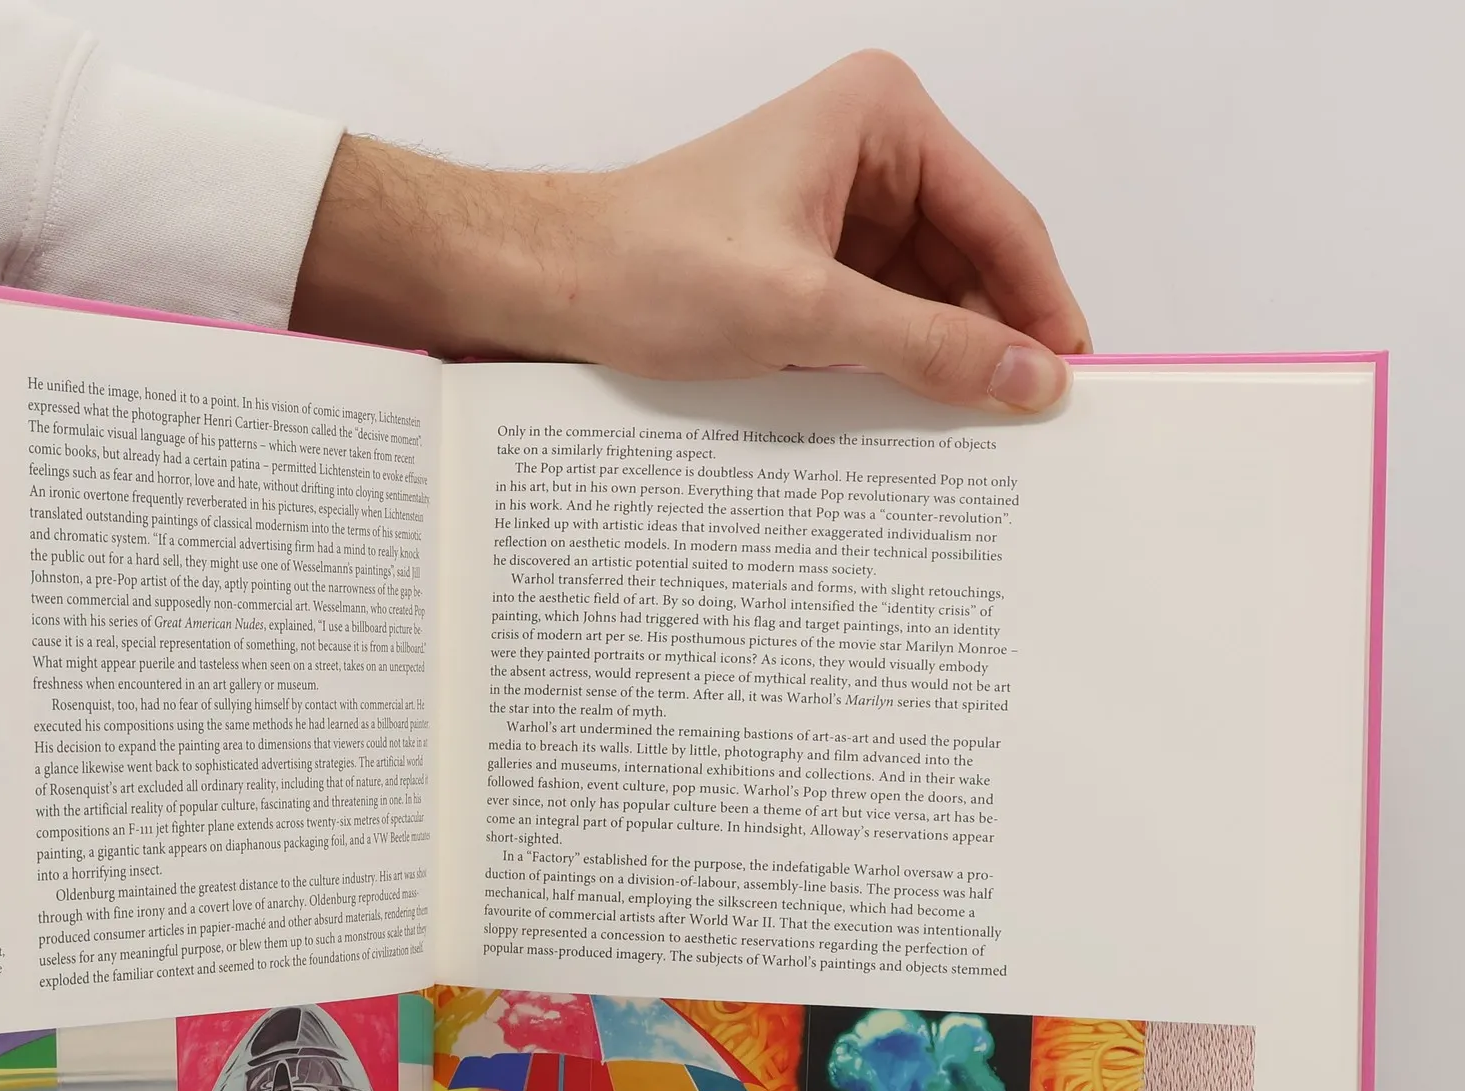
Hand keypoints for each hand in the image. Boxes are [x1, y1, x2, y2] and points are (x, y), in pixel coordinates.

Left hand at [294, 50, 1088, 410]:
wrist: (550, 287)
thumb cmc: (649, 267)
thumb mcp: (804, 314)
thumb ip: (925, 347)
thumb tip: (1029, 379)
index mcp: (883, 119)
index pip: (1000, 220)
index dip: (1042, 307)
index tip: (1074, 382)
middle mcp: (872, 151)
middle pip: (971, 260)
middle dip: (994, 340)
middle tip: (1030, 429)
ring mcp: (841, 208)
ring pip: (929, 296)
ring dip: (943, 362)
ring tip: (973, 437)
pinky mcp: (810, 261)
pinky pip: (882, 317)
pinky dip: (896, 367)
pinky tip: (910, 420)